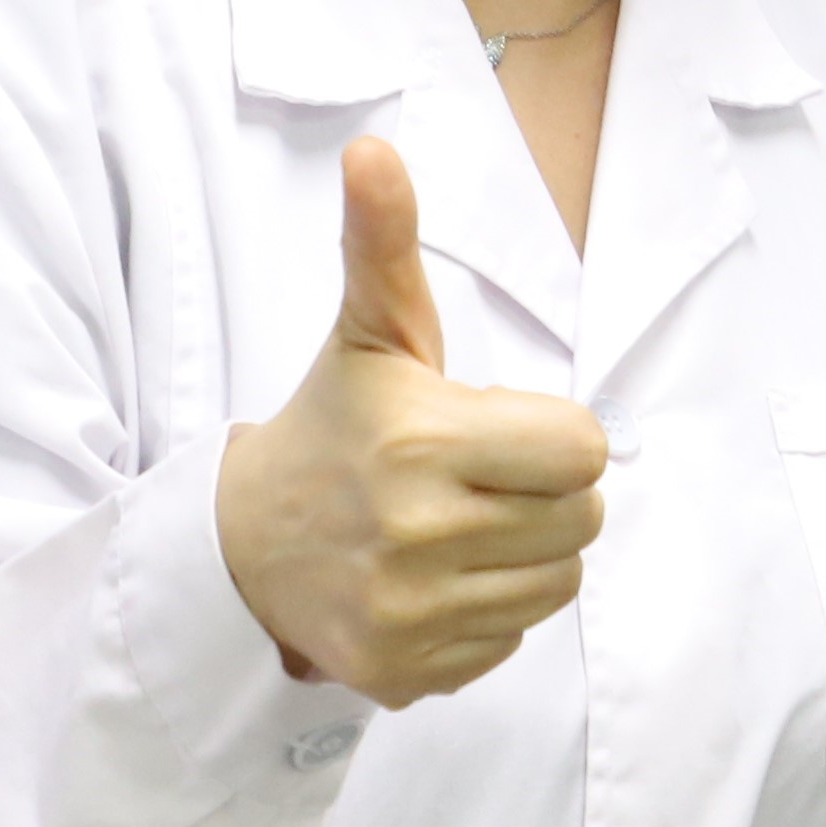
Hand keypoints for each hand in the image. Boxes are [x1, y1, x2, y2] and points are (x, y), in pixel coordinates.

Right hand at [213, 136, 610, 705]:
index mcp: (423, 444)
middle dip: (544, 495)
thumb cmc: (331, 427)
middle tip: (476, 479)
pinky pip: (509, 644)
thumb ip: (384, 242)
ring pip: (556, 587)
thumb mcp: (367, 332)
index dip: (552, 436)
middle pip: (582, 522)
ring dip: (524, 556)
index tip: (493, 428)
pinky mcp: (407, 675)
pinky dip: (484, 615)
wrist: (241, 546)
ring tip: (458, 527)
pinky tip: (432, 581)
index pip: (584, 451)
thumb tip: (374, 151)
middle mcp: (420, 538)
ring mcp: (412, 616)